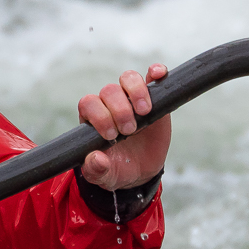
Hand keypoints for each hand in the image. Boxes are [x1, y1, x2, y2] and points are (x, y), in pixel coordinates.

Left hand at [77, 64, 171, 190]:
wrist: (140, 170)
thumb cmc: (117, 169)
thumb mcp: (105, 176)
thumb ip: (96, 170)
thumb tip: (96, 159)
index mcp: (92, 119)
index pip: (89, 103)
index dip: (99, 115)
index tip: (111, 135)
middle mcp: (109, 104)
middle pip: (109, 90)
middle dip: (119, 110)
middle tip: (129, 130)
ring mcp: (130, 98)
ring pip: (128, 79)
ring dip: (136, 92)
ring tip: (143, 112)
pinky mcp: (153, 97)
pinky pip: (151, 76)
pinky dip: (156, 71)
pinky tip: (159, 75)